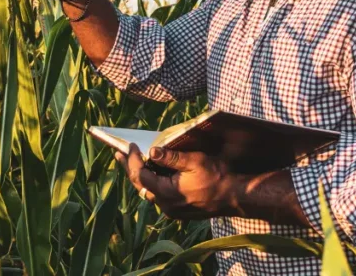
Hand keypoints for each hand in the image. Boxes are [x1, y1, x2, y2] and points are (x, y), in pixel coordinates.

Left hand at [115, 144, 241, 220]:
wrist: (235, 197)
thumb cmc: (218, 177)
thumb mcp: (195, 161)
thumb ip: (171, 157)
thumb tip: (152, 151)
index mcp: (167, 193)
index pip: (141, 175)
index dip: (133, 160)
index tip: (130, 146)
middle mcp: (166, 205)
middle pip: (141, 185)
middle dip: (129, 168)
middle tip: (119, 154)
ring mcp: (171, 209)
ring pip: (149, 191)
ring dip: (140, 175)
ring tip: (131, 161)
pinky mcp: (178, 210)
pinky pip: (159, 195)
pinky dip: (152, 182)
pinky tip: (152, 172)